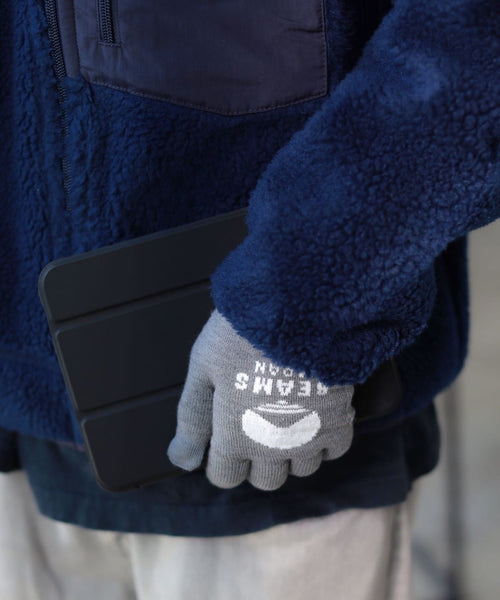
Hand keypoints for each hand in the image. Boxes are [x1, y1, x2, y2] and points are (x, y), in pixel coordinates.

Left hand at [168, 310, 354, 490]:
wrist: (295, 310)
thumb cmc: (241, 335)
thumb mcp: (203, 371)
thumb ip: (192, 420)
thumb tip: (181, 460)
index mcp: (234, 438)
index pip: (224, 477)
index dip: (222, 460)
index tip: (225, 438)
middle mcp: (272, 449)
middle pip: (265, 480)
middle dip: (257, 459)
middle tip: (257, 424)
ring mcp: (308, 437)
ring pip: (301, 468)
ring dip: (292, 451)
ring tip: (287, 415)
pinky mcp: (339, 421)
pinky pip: (335, 449)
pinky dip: (325, 438)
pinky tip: (314, 412)